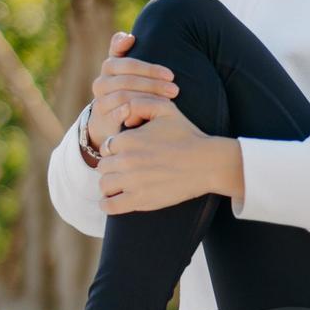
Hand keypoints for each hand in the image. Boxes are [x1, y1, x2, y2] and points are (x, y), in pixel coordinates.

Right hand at [87, 29, 179, 151]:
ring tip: (167, 102)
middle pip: (128, 81)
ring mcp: (100, 101)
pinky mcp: (102, 119)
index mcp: (109, 67)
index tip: (170, 75)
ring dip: (147, 99)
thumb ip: (122, 49)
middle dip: (154, 85)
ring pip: (123, 96)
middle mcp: (101, 82)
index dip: (150, 69)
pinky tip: (145, 114)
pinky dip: (130, 113)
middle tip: (175, 90)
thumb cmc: (124, 88)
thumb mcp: (124, 68)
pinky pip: (115, 115)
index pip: (128, 64)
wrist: (106, 120)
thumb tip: (130, 37)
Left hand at [98, 94, 219, 213]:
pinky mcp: (139, 200)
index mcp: (127, 139)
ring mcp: (132, 181)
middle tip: (124, 170)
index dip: (113, 151)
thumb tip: (123, 116)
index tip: (124, 154)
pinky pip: (110, 206)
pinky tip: (110, 202)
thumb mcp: (165, 109)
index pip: (106, 147)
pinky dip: (106, 205)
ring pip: (104, 185)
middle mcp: (126, 160)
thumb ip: (140, 104)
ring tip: (119, 186)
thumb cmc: (187, 136)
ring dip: (109, 186)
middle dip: (111, 168)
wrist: (206, 163)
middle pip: (103, 166)